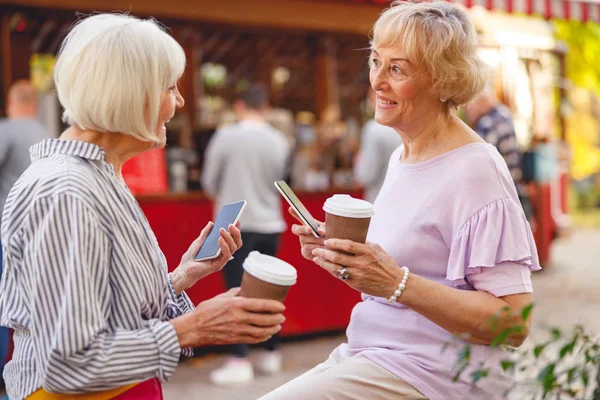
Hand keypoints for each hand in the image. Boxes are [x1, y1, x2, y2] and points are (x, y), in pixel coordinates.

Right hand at [170, 288, 285, 347]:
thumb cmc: (206, 310)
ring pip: (261, 331)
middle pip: (264, 319)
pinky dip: (263, 337)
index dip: (274, 306)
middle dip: (276, 319)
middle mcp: (239, 318)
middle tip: (282, 317)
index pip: (261, 305)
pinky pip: (254, 339)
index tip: (282, 306)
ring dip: (272, 329)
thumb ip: (235, 293)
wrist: (194, 328)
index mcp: (236, 305)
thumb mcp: (221, 297)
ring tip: (278, 326)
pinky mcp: (235, 339)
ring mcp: (238, 330)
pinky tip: (267, 334)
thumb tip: (246, 289)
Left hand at [171, 221, 242, 293]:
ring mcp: (222, 260)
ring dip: (229, 237)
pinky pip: (226, 255)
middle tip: (231, 224)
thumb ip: (206, 233)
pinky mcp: (219, 265)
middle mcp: (224, 255)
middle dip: (236, 233)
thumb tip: (211, 223)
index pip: (233, 239)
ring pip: (233, 248)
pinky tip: (220, 239)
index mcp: (221, 249)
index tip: (237, 220)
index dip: (236, 230)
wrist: (184, 269)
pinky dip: (224, 246)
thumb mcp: (199, 241)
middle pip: (236, 243)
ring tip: (222, 229)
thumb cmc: (191, 258)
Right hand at [288, 207, 325, 260]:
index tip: (291, 208)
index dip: (295, 213)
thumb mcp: (328, 231)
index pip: (299, 218)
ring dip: (314, 240)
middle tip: (309, 229)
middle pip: (296, 229)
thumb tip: (320, 231)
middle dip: (302, 228)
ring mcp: (303, 243)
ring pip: (303, 239)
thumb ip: (324, 229)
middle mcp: (303, 234)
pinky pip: (306, 248)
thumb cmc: (330, 238)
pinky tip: (322, 248)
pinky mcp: (304, 252)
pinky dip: (315, 248)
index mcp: (308, 225)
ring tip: (324, 241)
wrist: (333, 251)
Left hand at [312, 239, 403, 297]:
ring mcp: (357, 274)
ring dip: (323, 262)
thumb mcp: (377, 249)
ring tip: (316, 257)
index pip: (348, 245)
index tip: (327, 240)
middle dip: (324, 252)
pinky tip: (324, 265)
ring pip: (335, 268)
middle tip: (316, 249)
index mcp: (368, 252)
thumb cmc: (386, 265)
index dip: (335, 242)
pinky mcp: (354, 283)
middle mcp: (361, 263)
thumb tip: (348, 237)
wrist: (394, 284)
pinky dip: (330, 270)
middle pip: (338, 256)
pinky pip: (339, 276)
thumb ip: (363, 244)